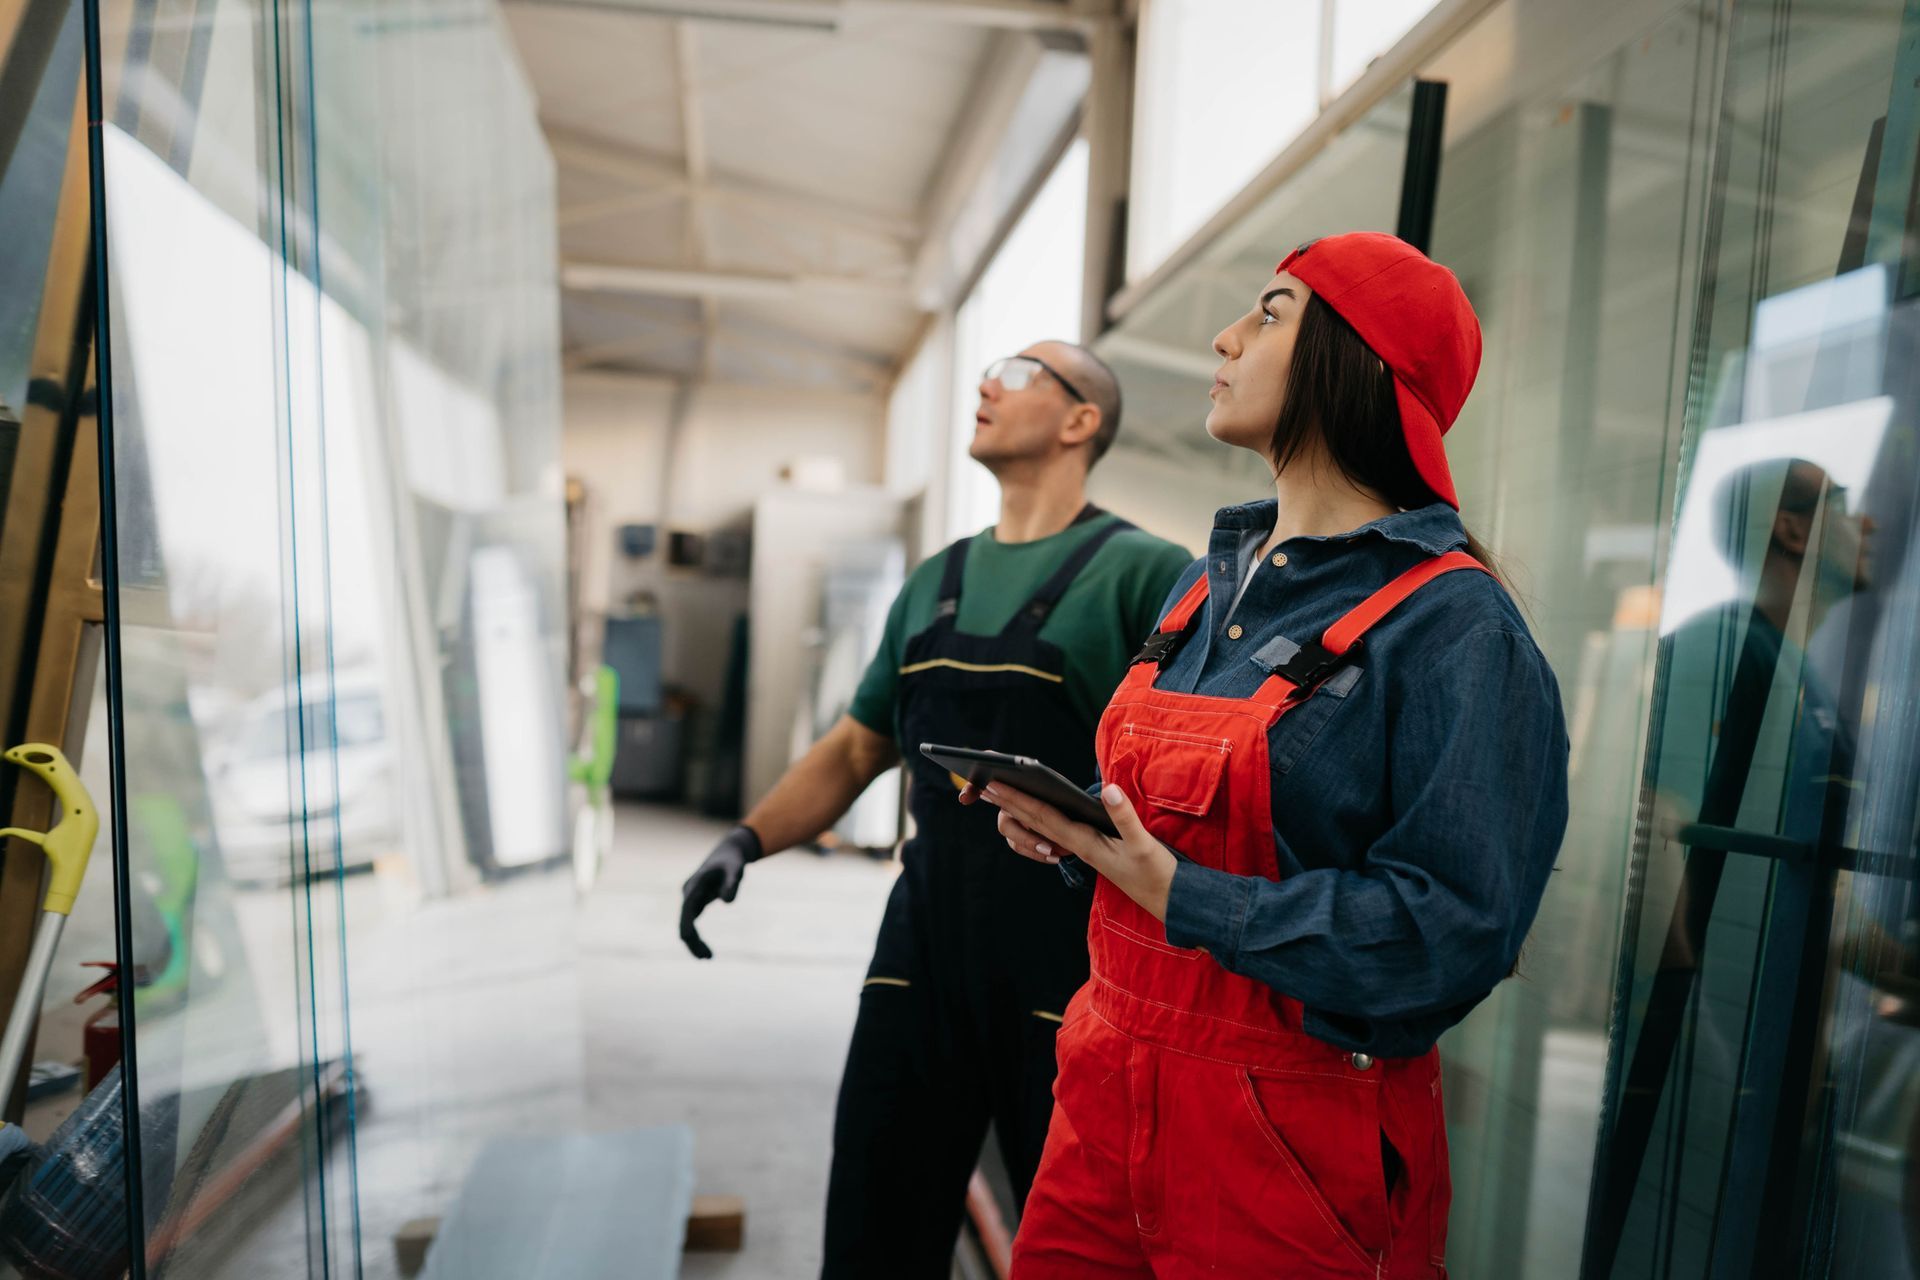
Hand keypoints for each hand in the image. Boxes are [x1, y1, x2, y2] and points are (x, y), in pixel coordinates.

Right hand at [680, 826, 762, 958]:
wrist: (729, 852)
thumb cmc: (733, 860)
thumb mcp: (736, 869)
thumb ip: (732, 883)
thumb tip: (727, 902)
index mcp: (695, 885)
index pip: (687, 908)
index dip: (686, 924)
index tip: (687, 940)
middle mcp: (689, 893)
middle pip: (684, 920)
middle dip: (692, 940)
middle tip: (706, 958)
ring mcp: (691, 898)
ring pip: (687, 924)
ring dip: (694, 942)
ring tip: (707, 958)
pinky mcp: (696, 902)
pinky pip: (692, 923)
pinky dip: (697, 937)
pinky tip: (705, 951)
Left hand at [983, 783, 1176, 921]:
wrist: (1169, 901)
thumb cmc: (1157, 873)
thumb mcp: (1144, 845)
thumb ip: (1125, 817)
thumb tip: (1107, 789)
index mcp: (1085, 844)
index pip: (1044, 818)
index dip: (1018, 800)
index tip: (995, 784)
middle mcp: (1078, 847)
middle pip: (1036, 822)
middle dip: (1009, 803)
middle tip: (982, 785)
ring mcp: (1083, 850)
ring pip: (1043, 830)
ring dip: (1021, 813)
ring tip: (1001, 796)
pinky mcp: (1091, 850)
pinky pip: (1058, 834)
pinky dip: (1041, 821)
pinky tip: (1036, 811)